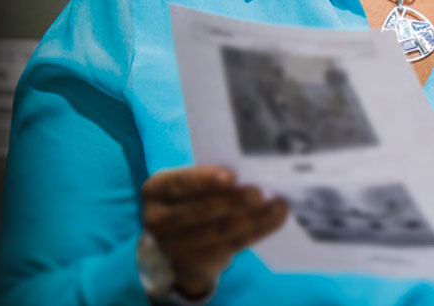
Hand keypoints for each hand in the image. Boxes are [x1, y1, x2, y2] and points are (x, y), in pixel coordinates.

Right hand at [139, 165, 288, 297]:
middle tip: (259, 192)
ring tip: (277, 205)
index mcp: (155, 191)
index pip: (179, 184)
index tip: (232, 176)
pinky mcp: (200, 264)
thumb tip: (247, 169)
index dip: (205, 181)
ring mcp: (179, 247)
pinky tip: (276, 219)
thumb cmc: (188, 200)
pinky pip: (233, 246)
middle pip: (199, 211)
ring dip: (253, 218)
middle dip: (232, 201)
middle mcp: (160, 220)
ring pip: (220, 231)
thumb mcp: (186, 186)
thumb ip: (206, 178)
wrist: (174, 247)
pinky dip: (258, 231)